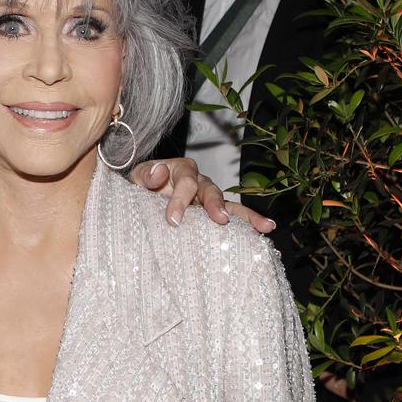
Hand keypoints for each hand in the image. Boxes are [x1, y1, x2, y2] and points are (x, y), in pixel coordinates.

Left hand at [130, 159, 276, 232]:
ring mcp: (209, 199)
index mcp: (181, 169)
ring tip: (264, 226)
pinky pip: (233, 218)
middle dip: (216, 205)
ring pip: (230, 205)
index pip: (186, 181)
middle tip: (220, 221)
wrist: (140, 198)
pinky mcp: (213, 215)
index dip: (180, 199)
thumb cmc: (140, 187)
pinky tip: (265, 232)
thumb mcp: (136, 179)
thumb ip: (145, 175)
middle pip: (211, 191)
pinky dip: (249, 224)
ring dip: (247, 215)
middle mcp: (200, 182)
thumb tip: (159, 172)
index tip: (172, 220)